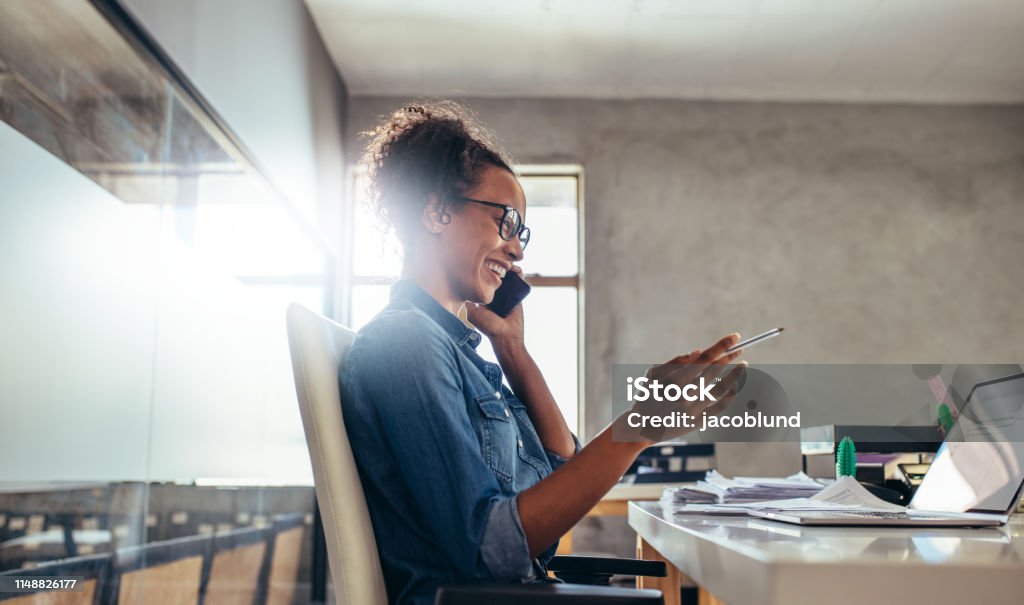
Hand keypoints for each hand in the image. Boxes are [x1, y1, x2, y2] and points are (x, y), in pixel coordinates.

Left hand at [465, 266, 524, 348]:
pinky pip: (519, 282)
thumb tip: (462, 288)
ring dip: (508, 268)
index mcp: (485, 299)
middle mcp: (496, 296)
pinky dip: (518, 273)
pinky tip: (515, 269)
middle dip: (497, 267)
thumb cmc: (489, 327)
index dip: (485, 271)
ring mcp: (507, 295)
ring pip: (508, 277)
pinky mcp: (518, 295)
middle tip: (496, 261)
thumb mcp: (473, 314)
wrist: (506, 336)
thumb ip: (468, 302)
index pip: (484, 281)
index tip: (484, 263)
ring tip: (507, 264)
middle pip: (497, 277)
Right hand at [628, 333, 747, 442]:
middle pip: (716, 371)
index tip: (735, 336)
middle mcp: (687, 394)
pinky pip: (720, 406)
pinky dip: (730, 395)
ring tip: (743, 366)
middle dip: (731, 358)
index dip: (722, 345)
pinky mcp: (698, 422)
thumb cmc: (647, 397)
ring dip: (736, 375)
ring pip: (723, 388)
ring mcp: (694, 409)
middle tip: (740, 350)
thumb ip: (676, 362)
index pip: (706, 357)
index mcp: (676, 379)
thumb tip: (699, 352)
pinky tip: (735, 386)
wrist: (641, 428)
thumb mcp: (654, 375)